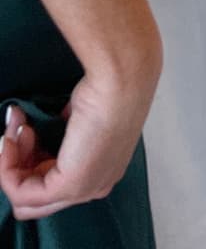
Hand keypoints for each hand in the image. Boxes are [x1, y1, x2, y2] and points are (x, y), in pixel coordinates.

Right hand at [0, 54, 159, 220]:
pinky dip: (7, 168)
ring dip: (11, 162)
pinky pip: (21, 193)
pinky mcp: (69, 186)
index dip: (31, 159)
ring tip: (17, 128)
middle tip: (17, 131)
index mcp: (103, 171)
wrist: (121, 80)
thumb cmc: (109, 86)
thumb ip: (67, 132)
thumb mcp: (83, 115)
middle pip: (38, 197)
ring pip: (26, 199)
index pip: (55, 184)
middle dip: (19, 164)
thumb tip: (49, 128)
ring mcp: (83, 190)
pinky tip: (11, 140)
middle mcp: (95, 186)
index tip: (26, 128)